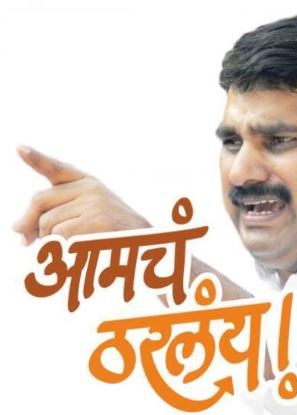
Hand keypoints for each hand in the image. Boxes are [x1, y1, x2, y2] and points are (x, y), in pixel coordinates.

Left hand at [13, 145, 150, 244]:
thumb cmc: (114, 235)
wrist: (146, 246)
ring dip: (48, 241)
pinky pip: (60, 235)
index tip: (20, 149)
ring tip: (68, 247)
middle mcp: (91, 188)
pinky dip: (61, 249)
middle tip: (24, 240)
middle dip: (28, 222)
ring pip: (47, 223)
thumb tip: (17, 229)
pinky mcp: (97, 220)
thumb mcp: (87, 217)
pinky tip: (78, 251)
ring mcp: (94, 202)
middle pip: (40, 200)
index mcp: (89, 183)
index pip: (58, 168)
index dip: (37, 159)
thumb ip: (55, 216)